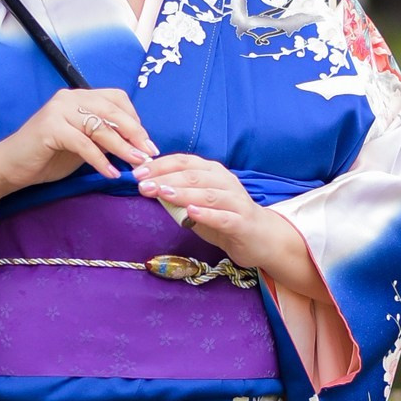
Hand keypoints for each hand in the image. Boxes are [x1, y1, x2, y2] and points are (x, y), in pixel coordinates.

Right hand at [0, 88, 155, 234]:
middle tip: (149, 153)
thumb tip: (136, 144)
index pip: (116, 98)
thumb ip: (104, 137)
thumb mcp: (82, 144)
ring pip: (100, 127)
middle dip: (135, 133)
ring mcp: (58, 111)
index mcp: (79, 97)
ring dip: (122, 147)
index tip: (147, 142)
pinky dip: (100, 160)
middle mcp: (69, 98)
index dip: (135, 119)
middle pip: (112, 111)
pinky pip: (83, 143)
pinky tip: (110, 173)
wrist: (10, 166)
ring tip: (136, 164)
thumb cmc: (47, 156)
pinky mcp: (50, 128)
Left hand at [136, 152, 326, 301]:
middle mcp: (225, 182)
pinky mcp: (242, 222)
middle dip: (165, 179)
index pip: (184, 162)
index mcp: (213, 172)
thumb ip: (178, 197)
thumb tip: (149, 189)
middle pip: (193, 176)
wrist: (261, 238)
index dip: (160, 165)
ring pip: (207, 194)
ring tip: (161, 193)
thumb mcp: (198, 205)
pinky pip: (223, 217)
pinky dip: (206, 214)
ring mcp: (235, 201)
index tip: (138, 173)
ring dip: (182, 193)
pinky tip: (191, 213)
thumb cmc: (225, 218)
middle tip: (143, 185)